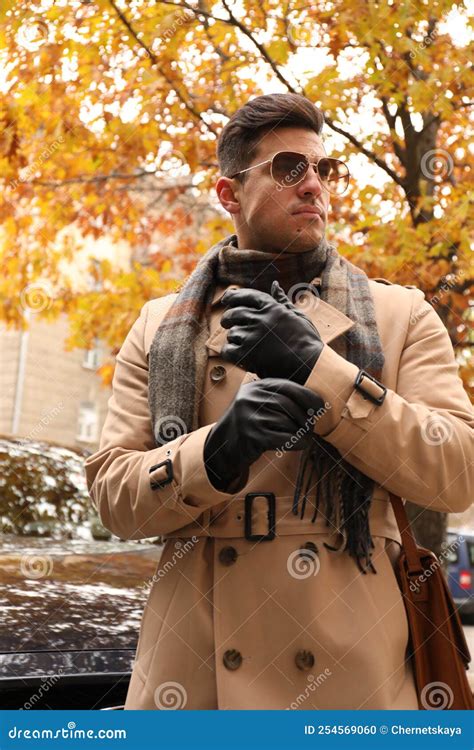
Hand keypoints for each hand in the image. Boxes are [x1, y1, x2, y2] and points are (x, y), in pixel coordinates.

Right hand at [203, 378, 324, 492]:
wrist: (223, 446)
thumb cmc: (250, 424)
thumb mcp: (260, 403)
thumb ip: (281, 398)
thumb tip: (317, 403)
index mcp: (256, 386)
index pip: (289, 388)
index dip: (308, 398)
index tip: (320, 409)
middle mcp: (251, 398)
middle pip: (290, 406)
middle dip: (306, 418)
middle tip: (311, 428)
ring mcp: (249, 416)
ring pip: (288, 422)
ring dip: (302, 433)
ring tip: (304, 437)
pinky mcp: (252, 436)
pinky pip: (284, 438)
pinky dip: (298, 442)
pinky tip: (301, 444)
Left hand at [220, 281, 323, 384]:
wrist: (310, 364)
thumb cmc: (307, 341)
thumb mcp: (297, 315)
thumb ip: (282, 300)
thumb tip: (274, 285)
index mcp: (272, 307)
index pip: (246, 295)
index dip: (233, 296)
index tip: (226, 298)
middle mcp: (260, 319)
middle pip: (234, 313)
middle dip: (228, 318)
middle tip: (227, 323)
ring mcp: (253, 336)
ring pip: (231, 332)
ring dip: (234, 338)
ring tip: (241, 343)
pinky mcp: (248, 354)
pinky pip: (228, 350)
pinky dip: (229, 352)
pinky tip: (237, 355)